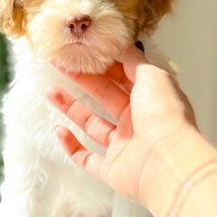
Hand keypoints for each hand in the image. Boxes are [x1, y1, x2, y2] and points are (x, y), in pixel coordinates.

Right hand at [46, 43, 199, 208]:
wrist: (167, 161)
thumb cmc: (164, 116)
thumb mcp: (153, 77)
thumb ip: (137, 63)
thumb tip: (130, 46)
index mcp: (150, 99)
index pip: (123, 78)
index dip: (103, 66)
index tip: (83, 53)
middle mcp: (138, 122)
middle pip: (105, 98)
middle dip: (82, 81)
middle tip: (60, 66)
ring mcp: (125, 147)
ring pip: (93, 125)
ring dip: (71, 108)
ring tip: (50, 91)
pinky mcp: (113, 170)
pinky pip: (88, 158)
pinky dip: (72, 146)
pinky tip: (59, 130)